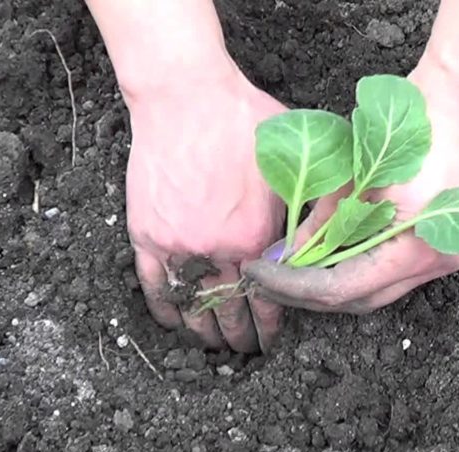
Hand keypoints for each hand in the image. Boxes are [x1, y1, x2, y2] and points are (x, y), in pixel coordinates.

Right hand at [125, 65, 285, 350]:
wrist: (186, 96)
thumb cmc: (244, 122)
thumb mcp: (291, 165)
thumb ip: (302, 211)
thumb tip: (313, 248)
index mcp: (254, 238)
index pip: (266, 300)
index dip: (270, 325)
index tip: (272, 339)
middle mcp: (215, 250)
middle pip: (228, 311)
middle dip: (239, 337)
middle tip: (246, 350)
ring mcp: (176, 245)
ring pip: (190, 305)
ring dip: (202, 332)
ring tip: (213, 346)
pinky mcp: (145, 233)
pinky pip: (153, 284)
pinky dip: (164, 309)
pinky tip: (174, 323)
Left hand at [241, 70, 458, 313]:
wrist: (453, 103)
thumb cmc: (403, 129)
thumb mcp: (350, 177)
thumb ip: (320, 224)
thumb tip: (286, 257)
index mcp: (414, 250)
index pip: (342, 288)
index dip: (295, 285)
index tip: (259, 274)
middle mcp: (433, 265)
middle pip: (359, 299)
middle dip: (309, 293)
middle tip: (268, 278)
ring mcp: (442, 259)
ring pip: (374, 291)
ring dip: (332, 284)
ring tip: (292, 270)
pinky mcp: (439, 248)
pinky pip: (389, 273)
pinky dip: (356, 269)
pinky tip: (326, 257)